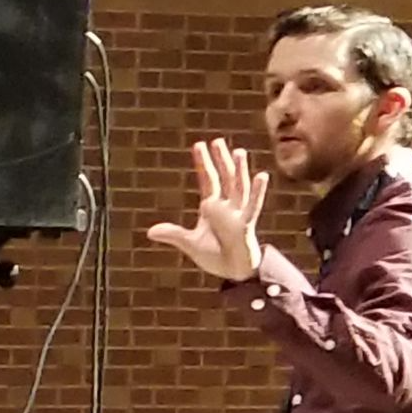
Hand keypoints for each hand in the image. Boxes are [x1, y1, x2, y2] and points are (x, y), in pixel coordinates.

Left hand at [146, 138, 268, 283]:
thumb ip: (173, 234)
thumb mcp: (189, 243)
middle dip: (220, 160)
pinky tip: (261, 175)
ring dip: (239, 170)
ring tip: (238, 151)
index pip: (207, 180)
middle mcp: (226, 206)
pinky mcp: (246, 224)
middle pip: (223, 178)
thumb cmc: (214, 255)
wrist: (232, 271)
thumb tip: (150, 232)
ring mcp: (237, 213)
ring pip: (239, 187)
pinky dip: (257, 191)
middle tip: (217, 140)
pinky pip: (253, 205)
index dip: (203, 164)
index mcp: (212, 206)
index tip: (199, 145)